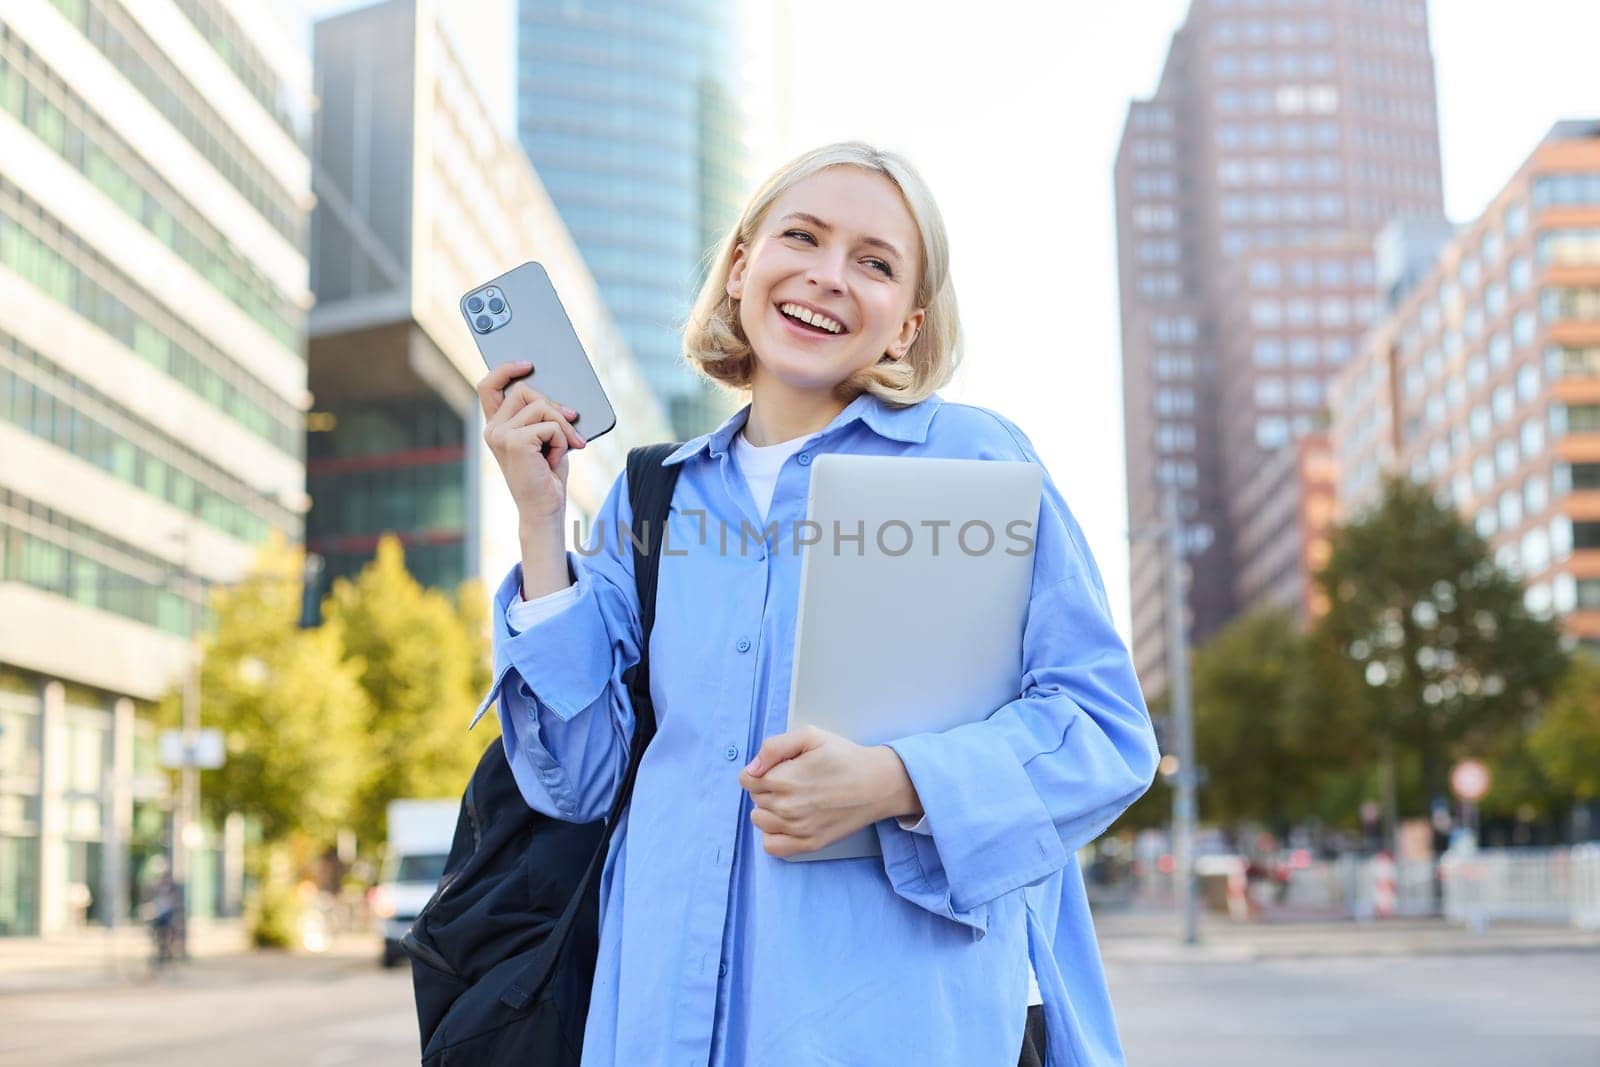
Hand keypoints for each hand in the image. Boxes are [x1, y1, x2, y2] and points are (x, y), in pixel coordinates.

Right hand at [477, 361, 586, 526]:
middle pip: (525, 391)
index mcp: (496, 426)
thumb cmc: (547, 475)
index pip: (489, 386)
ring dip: (563, 427)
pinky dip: (562, 439)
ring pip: (541, 406)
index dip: (506, 369)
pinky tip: (556, 459)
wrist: (545, 509)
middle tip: (572, 422)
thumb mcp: (546, 438)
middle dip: (555, 406)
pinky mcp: (515, 441)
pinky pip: (550, 424)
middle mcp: (493, 429)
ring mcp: (500, 435)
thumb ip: (542, 414)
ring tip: (567, 447)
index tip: (528, 363)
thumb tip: (554, 392)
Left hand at [737, 726, 922, 858]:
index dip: (761, 770)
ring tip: (792, 799)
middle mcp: (787, 807)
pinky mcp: (808, 844)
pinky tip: (788, 821)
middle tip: (794, 779)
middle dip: (767, 787)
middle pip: (754, 798)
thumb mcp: (810, 736)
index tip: (780, 767)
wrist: (878, 784)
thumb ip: (774, 747)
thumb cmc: (845, 757)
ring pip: (760, 820)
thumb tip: (752, 769)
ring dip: (769, 809)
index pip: (746, 779)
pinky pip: (771, 846)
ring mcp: (797, 829)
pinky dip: (774, 834)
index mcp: (784, 779)